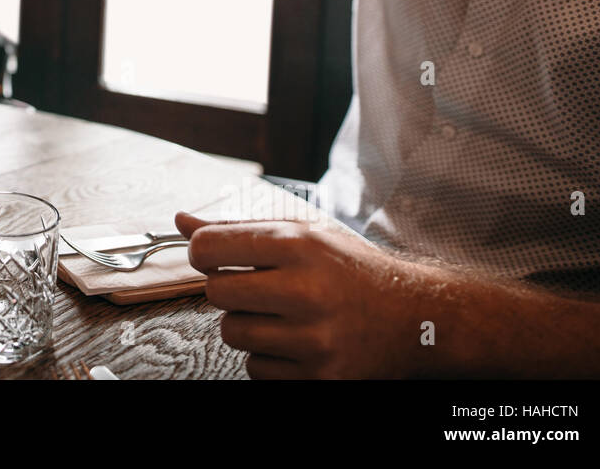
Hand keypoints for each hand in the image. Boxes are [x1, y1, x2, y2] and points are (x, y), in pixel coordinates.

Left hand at [175, 212, 427, 377]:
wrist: (418, 318)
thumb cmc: (352, 271)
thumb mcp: (303, 234)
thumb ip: (239, 229)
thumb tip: (181, 222)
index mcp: (300, 246)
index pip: (209, 247)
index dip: (204, 252)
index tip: (216, 256)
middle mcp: (307, 291)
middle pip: (216, 293)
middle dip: (229, 289)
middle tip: (259, 287)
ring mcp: (315, 339)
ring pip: (232, 333)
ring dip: (248, 324)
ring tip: (283, 314)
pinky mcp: (321, 377)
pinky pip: (256, 368)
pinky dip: (268, 357)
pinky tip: (298, 341)